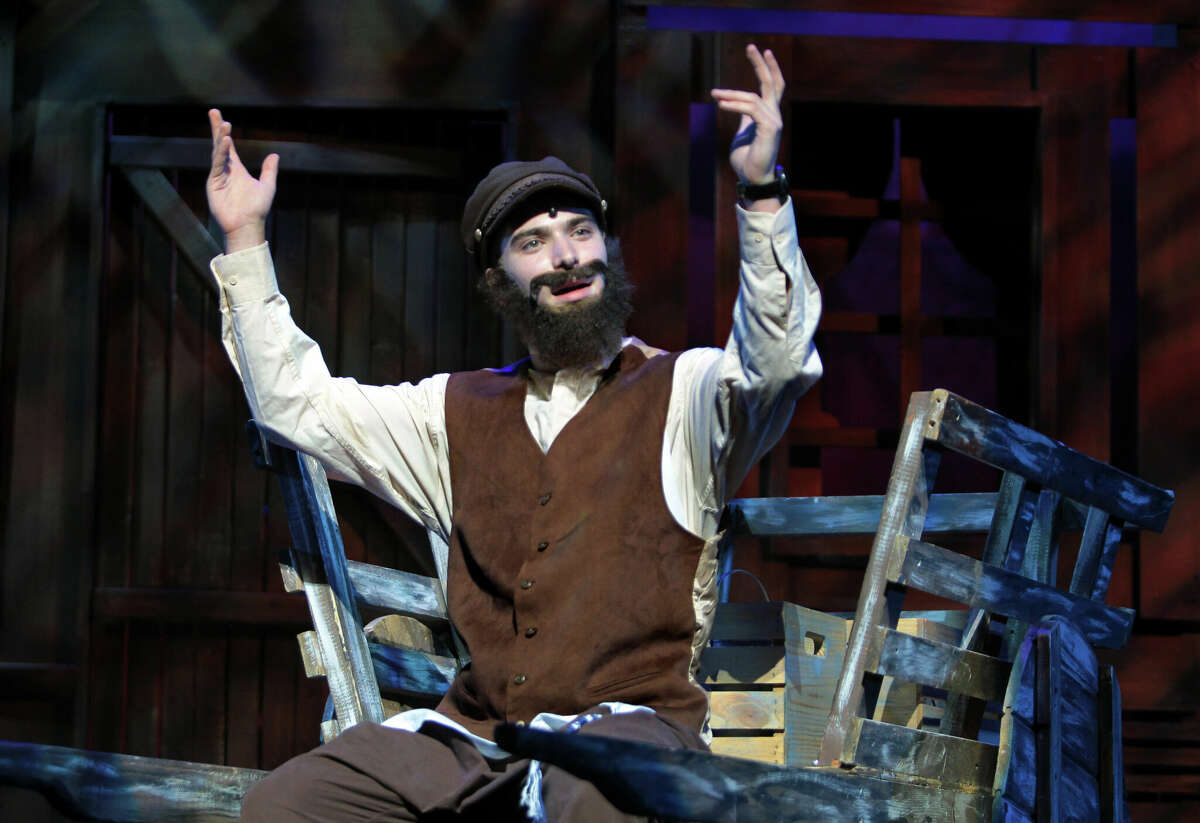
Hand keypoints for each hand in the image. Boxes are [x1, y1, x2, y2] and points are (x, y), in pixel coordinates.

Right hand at [206, 108, 278, 252]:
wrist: (248, 225)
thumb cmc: (257, 209)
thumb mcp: (267, 186)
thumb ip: (269, 170)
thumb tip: (275, 155)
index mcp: (236, 169)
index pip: (229, 147)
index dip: (225, 132)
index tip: (222, 118)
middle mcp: (225, 170)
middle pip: (220, 144)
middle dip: (217, 128)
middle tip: (214, 111)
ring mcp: (218, 176)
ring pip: (218, 153)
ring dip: (221, 138)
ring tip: (225, 124)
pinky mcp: (214, 183)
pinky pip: (217, 165)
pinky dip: (221, 154)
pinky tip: (225, 142)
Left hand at [710, 44, 784, 187]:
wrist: (753, 179)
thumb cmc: (746, 159)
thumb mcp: (741, 133)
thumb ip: (743, 117)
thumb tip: (735, 105)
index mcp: (768, 114)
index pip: (771, 85)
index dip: (766, 67)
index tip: (759, 51)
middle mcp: (774, 114)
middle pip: (771, 82)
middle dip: (761, 63)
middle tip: (750, 46)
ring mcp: (774, 121)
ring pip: (753, 97)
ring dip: (731, 94)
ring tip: (715, 94)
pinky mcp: (769, 129)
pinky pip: (751, 110)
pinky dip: (735, 105)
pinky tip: (721, 104)